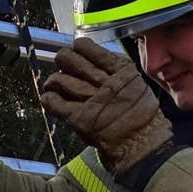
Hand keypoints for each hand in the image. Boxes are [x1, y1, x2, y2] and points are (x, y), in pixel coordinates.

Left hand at [40, 38, 172, 173]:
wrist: (143, 144)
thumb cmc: (142, 115)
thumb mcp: (136, 84)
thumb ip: (117, 72)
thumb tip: (94, 61)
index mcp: (120, 70)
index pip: (89, 48)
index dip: (79, 48)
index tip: (76, 51)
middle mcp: (104, 82)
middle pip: (70, 60)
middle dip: (63, 60)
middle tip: (63, 66)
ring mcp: (90, 100)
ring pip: (59, 80)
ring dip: (53, 82)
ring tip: (53, 85)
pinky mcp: (78, 118)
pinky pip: (54, 102)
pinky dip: (49, 99)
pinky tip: (50, 99)